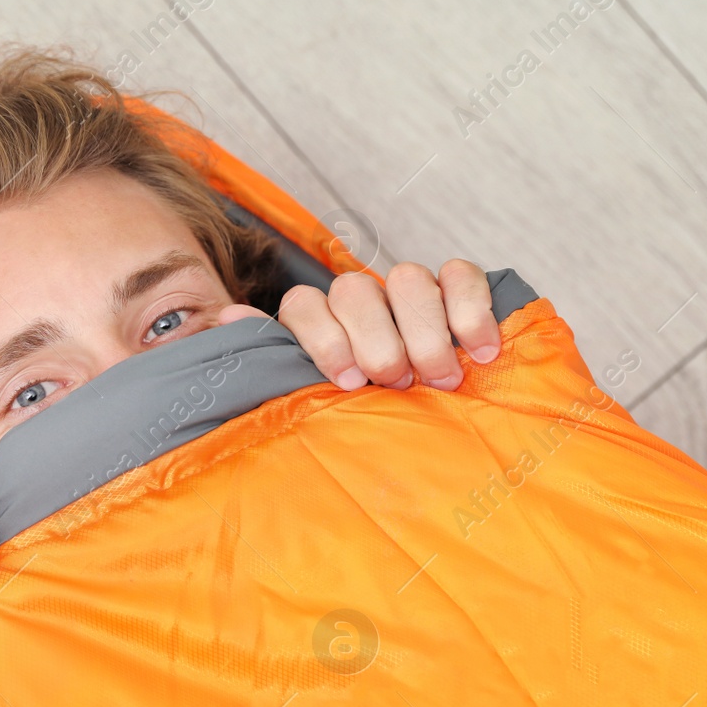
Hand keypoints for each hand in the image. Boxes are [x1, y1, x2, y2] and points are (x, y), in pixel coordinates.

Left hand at [221, 259, 500, 390]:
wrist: (430, 431)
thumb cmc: (363, 417)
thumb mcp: (313, 401)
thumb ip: (274, 361)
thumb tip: (225, 320)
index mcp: (319, 324)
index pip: (304, 304)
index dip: (324, 339)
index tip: (348, 382)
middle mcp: (360, 301)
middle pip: (356, 290)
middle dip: (378, 341)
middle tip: (398, 383)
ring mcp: (407, 292)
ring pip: (408, 278)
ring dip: (425, 332)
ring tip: (441, 378)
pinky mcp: (457, 288)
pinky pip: (461, 275)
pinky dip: (471, 311)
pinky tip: (481, 353)